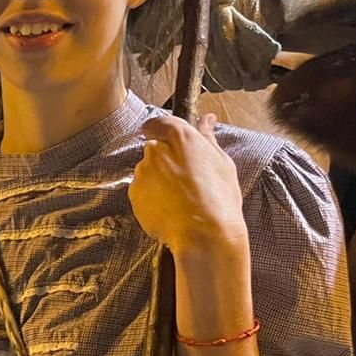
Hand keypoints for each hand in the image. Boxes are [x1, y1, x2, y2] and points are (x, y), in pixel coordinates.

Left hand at [129, 114, 246, 258]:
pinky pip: (142, 192)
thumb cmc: (218, 199)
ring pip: (147, 171)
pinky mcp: (134, 195)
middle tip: (186, 179)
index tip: (172, 143)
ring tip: (181, 198)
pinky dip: (152, 198)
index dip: (163, 132)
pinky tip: (171, 209)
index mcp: (178, 137)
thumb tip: (206, 120)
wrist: (204, 235)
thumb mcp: (221, 163)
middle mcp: (154, 151)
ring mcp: (141, 173)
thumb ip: (207, 138)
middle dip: (165, 161)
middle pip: (154, 150)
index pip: (159, 122)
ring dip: (158, 180)